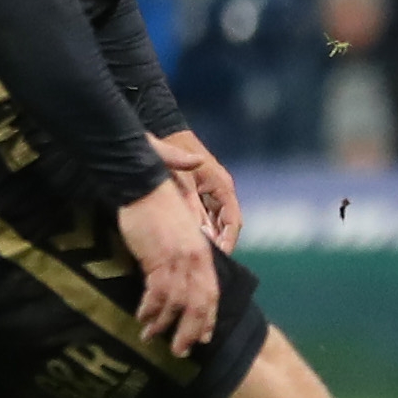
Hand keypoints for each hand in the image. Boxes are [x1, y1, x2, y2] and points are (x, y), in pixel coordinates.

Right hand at [119, 176, 219, 357]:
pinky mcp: (158, 258)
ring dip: (164, 325)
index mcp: (203, 252)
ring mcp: (178, 260)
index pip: (211, 292)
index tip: (202, 337)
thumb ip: (190, 234)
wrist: (141, 182)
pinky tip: (142, 318)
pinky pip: (157, 293)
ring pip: (177, 303)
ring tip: (152, 339)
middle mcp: (195, 259)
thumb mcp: (181, 220)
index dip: (208, 318)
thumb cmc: (157, 197)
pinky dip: (150, 309)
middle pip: (198, 304)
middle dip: (189, 331)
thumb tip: (196, 235)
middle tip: (180, 352)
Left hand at [151, 129, 239, 252]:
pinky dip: (197, 229)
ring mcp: (210, 193)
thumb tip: (200, 233)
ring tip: (197, 258)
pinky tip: (187, 242)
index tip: (220, 258)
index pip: (233, 221)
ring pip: (213, 222)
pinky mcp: (197, 194)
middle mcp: (220, 191)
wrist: (164, 133)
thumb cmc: (174, 153)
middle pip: (225, 225)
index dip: (228, 241)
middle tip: (207, 263)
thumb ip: (191, 205)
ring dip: (207, 238)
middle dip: (218, 243)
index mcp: (223, 186)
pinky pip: (202, 216)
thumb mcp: (182, 181)